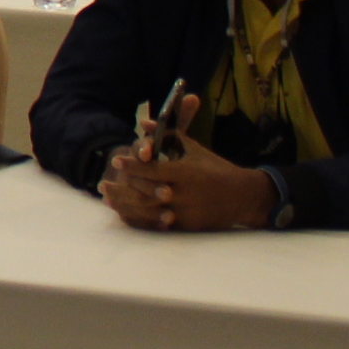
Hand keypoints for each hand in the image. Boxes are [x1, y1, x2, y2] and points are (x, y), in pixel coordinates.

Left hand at [100, 97, 279, 231]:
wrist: (244, 196)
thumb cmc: (215, 168)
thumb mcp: (193, 149)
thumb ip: (167, 136)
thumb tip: (142, 122)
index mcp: (186, 173)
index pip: (153, 169)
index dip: (132, 165)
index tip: (116, 160)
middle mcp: (185, 193)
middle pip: (147, 191)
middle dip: (124, 187)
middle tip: (103, 183)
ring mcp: (187, 212)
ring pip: (149, 210)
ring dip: (126, 205)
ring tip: (108, 199)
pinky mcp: (189, 226)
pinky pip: (160, 223)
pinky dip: (141, 219)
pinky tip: (126, 214)